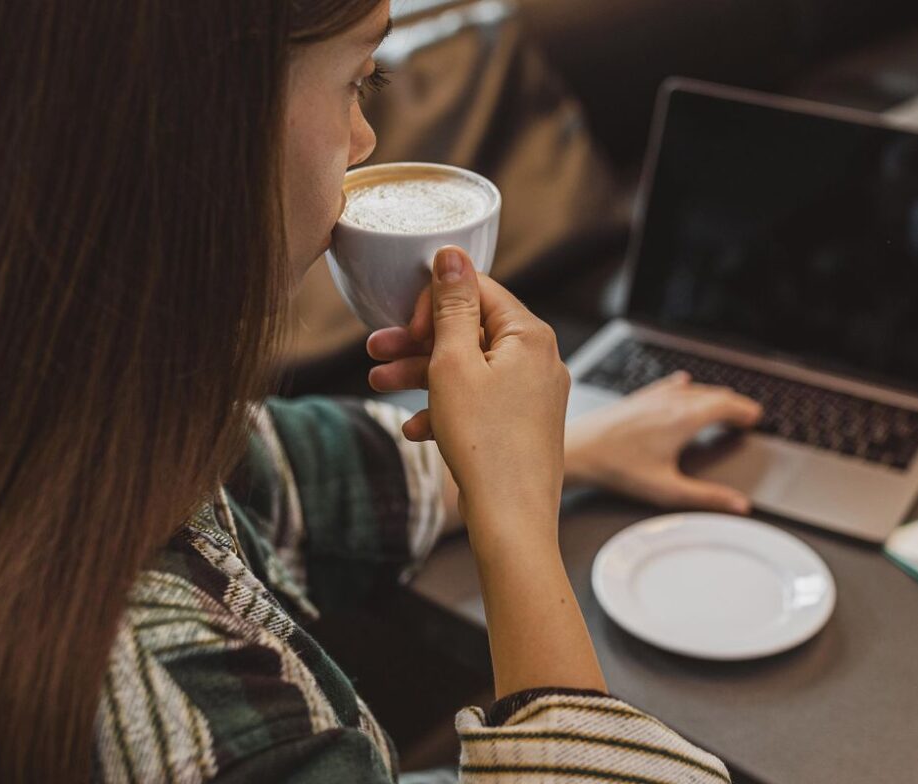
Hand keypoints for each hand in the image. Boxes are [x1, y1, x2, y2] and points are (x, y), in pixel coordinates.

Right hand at [370, 247, 569, 542]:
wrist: (511, 518)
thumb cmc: (485, 442)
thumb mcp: (453, 363)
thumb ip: (451, 306)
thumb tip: (452, 255)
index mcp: (530, 335)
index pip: (479, 290)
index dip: (435, 302)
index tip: (407, 325)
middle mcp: (540, 359)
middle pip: (471, 331)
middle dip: (419, 341)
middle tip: (377, 349)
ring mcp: (534, 394)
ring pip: (470, 369)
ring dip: (423, 374)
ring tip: (380, 383)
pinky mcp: (524, 424)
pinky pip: (480, 402)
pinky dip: (447, 408)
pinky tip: (417, 430)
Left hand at [566, 371, 762, 513]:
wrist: (579, 450)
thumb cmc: (618, 469)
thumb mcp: (668, 489)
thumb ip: (707, 497)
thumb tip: (738, 504)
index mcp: (684, 419)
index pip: (726, 404)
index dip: (744, 410)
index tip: (755, 417)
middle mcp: (671, 401)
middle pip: (713, 394)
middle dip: (732, 403)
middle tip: (745, 414)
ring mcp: (653, 396)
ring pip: (692, 389)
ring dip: (711, 395)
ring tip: (721, 405)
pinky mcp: (637, 398)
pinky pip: (669, 385)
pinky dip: (685, 387)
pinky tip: (682, 384)